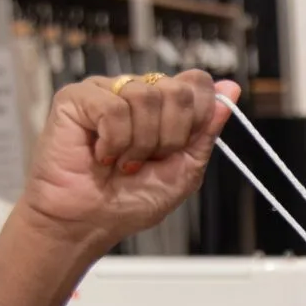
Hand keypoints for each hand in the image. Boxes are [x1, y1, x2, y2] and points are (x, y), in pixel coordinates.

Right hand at [16, 70, 240, 252]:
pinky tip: (101, 154)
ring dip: (140, 143)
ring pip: (146, 96)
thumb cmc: (130, 201)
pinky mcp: (75, 98)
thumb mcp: (185, 169)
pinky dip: (114, 141)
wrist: (89, 222)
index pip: (198, 83)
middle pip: (177, 90)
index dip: (197, 117)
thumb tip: (230, 88)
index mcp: (164, 106)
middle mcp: (136, 92)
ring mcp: (105, 91)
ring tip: (123, 161)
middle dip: (170, 137)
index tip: (180, 147)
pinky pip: (112, 107)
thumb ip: (206, 129)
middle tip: (148, 160)